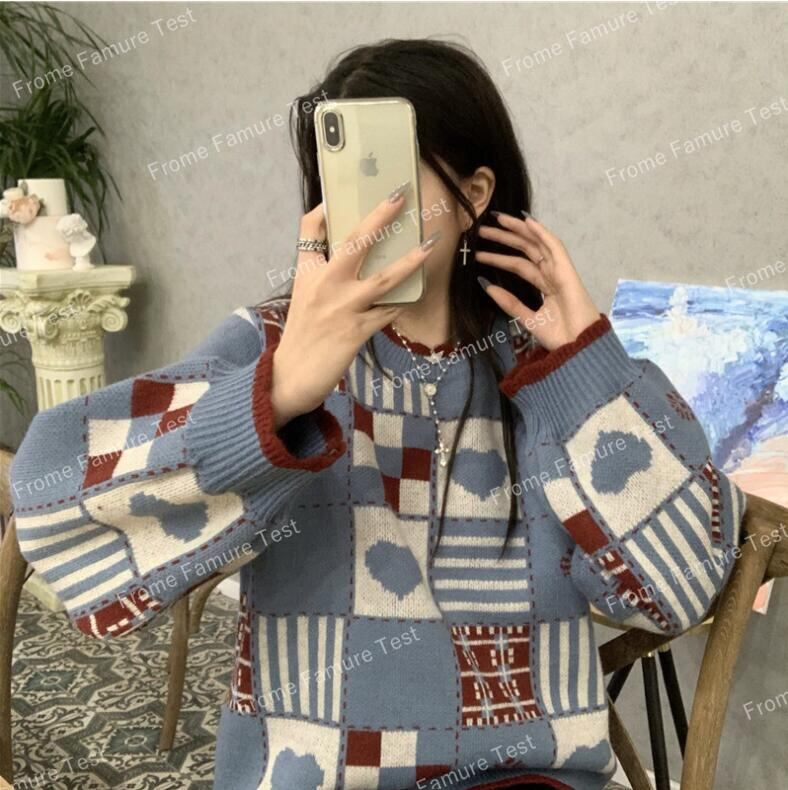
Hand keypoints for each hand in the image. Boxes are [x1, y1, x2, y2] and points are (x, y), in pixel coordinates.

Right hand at [271, 192, 436, 428]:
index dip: (326, 207)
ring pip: (383, 278)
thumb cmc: (302, 334)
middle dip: (380, 216)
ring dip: (410, 260)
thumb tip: (349, 253)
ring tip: (431, 245)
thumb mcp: (302, 295)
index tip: (344, 194)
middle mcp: (324, 284)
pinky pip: (388, 311)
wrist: (291, 375)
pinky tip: (416, 293)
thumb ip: (320, 271)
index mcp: (308, 272)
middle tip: (400, 196)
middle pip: (354, 241)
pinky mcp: (356, 331)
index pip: (310, 228)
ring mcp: (341, 307)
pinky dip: (403, 301)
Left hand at [476, 213, 600, 350]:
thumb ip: (509, 302)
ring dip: (518, 230)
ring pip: (537, 244)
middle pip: (525, 250)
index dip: (500, 256)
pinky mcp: (568, 271)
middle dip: (504, 238)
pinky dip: (541, 233)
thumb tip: (486, 285)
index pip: (519, 265)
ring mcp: (560, 271)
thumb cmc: (559, 338)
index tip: (480, 252)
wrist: (579, 348)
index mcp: (545, 286)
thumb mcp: (527, 318)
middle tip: (481, 230)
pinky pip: (554, 247)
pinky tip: (527, 221)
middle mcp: (552, 275)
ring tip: (497, 219)